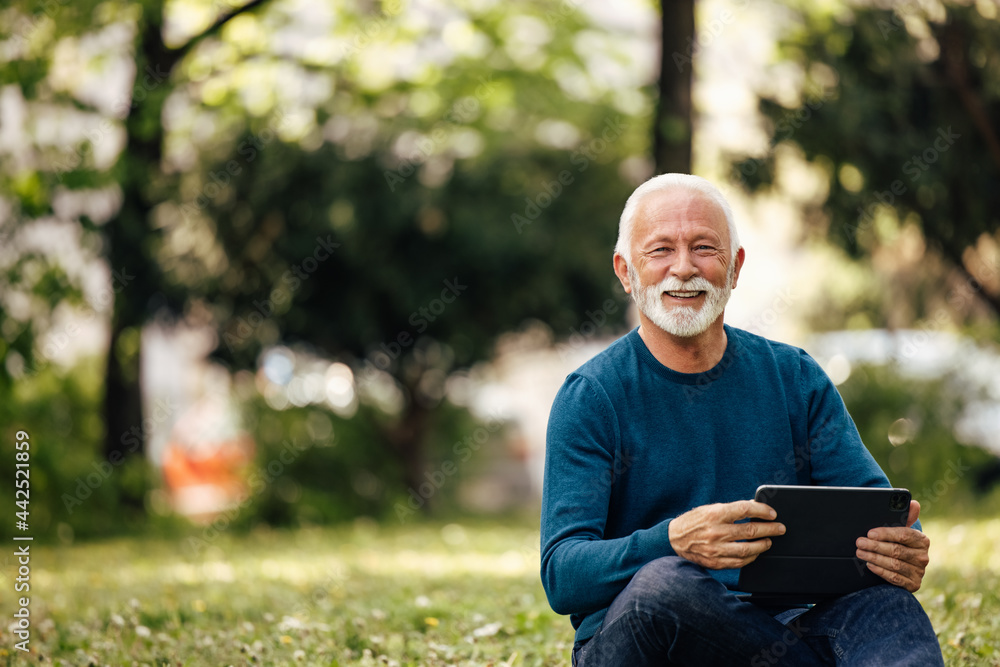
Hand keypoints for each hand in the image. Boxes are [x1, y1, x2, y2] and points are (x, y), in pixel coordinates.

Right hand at [668, 500, 785, 569]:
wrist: (674, 539)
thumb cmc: (694, 522)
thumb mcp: (710, 509)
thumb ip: (732, 509)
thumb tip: (755, 507)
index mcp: (714, 514)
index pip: (745, 509)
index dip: (762, 510)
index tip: (772, 513)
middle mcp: (716, 531)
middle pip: (751, 531)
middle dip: (770, 529)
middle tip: (780, 528)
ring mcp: (716, 549)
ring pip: (748, 549)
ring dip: (763, 545)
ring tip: (769, 541)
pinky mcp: (715, 562)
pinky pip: (739, 562)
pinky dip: (751, 557)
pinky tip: (756, 552)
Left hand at [855, 500, 929, 591]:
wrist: (904, 566)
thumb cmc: (898, 543)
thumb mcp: (901, 530)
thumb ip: (905, 516)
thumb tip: (914, 503)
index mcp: (922, 540)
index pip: (904, 535)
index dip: (886, 534)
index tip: (870, 533)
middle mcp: (923, 557)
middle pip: (896, 550)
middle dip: (875, 546)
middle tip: (859, 542)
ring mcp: (919, 572)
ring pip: (894, 564)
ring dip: (874, 558)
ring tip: (860, 552)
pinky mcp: (913, 584)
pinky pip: (895, 578)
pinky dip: (880, 571)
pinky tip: (870, 564)